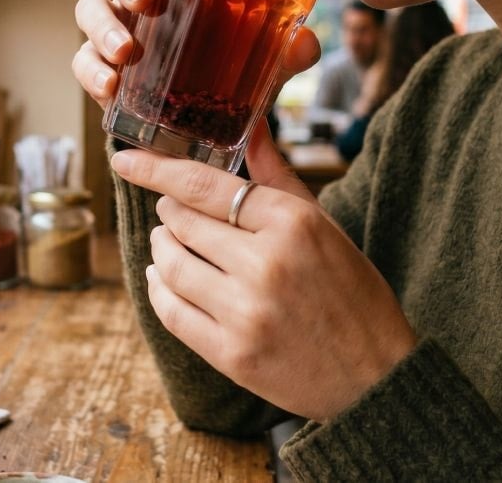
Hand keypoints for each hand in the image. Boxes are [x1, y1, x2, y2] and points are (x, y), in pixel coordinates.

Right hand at [72, 0, 322, 106]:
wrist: (200, 121)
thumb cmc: (228, 67)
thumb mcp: (263, 55)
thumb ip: (285, 48)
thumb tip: (306, 43)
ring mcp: (116, 26)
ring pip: (89, 7)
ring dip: (104, 25)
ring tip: (127, 51)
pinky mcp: (101, 65)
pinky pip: (82, 60)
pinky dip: (92, 71)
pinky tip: (111, 85)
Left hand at [110, 122, 417, 421]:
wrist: (376, 375)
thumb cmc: (351, 292)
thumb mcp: (323, 224)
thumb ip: (276, 175)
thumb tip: (248, 126)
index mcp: (293, 223)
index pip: (203, 185)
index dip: (155, 169)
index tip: (125, 160)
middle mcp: (266, 263)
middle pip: (181, 222)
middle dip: (168, 212)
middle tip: (171, 211)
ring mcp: (246, 312)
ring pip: (169, 264)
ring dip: (160, 248)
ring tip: (167, 242)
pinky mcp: (231, 354)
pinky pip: (170, 311)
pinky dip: (158, 289)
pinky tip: (163, 279)